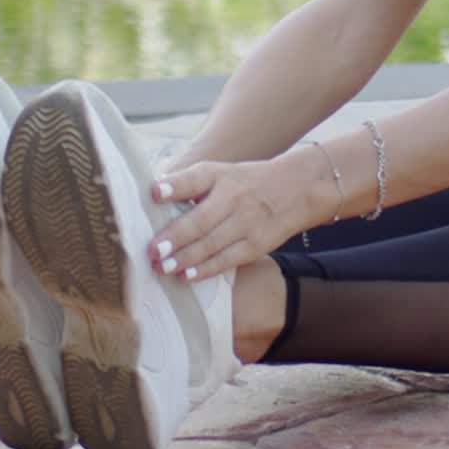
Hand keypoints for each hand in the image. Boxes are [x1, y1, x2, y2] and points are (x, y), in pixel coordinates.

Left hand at [145, 154, 310, 280]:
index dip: (175, 186)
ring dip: (186, 258)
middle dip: (176, 237)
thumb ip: (188, 183)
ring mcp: (248, 222)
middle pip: (202, 219)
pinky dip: (207, 269)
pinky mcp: (257, 244)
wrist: (297, 190)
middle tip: (152, 251)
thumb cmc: (246, 183)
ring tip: (162, 268)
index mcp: (221, 176)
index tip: (155, 193)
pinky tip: (188, 275)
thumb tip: (151, 195)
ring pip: (213, 243)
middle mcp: (235, 197)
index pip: (197, 179)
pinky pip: (228, 259)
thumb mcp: (220, 173)